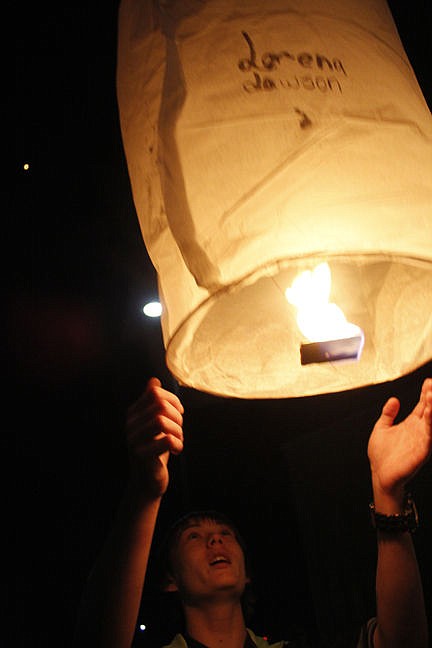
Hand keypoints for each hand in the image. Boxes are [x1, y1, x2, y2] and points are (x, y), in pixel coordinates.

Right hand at [125, 377, 183, 498]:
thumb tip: (154, 380)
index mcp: (133, 413)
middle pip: (160, 405)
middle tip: (179, 431)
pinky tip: (176, 450)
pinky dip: (178, 444)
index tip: (178, 413)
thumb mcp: (156, 424)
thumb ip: (154, 403)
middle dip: (177, 417)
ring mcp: (133, 440)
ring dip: (178, 431)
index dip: (173, 400)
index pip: (156, 392)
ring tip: (178, 441)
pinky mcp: (141, 456)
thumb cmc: (155, 450)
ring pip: (162, 421)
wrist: (148, 482)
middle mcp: (129, 424)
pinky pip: (166, 440)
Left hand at [368, 377, 431, 499]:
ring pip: (431, 421)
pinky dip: (431, 423)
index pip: (422, 406)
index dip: (425, 393)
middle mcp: (419, 431)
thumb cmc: (381, 456)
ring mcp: (421, 440)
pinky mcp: (421, 450)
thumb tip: (393, 399)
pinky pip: (429, 435)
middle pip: (429, 410)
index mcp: (411, 424)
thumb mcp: (382, 428)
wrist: (380, 475)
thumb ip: (388, 414)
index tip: (428, 381)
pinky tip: (430, 412)